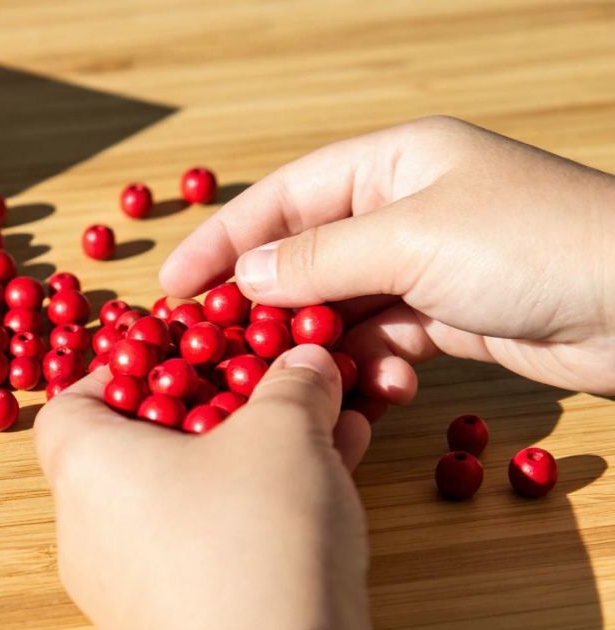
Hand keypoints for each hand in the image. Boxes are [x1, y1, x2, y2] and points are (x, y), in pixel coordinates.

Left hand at [36, 345, 420, 629]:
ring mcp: (121, 591)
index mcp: (85, 464)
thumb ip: (292, 385)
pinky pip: (200, 556)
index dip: (126, 369)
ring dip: (245, 469)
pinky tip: (323, 504)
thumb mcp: (284, 432)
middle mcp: (85, 530)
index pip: (73, 399)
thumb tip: (306, 361)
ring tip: (321, 445)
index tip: (185, 357)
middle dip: (211, 418)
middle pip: (136, 451)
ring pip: (181, 504)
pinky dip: (249, 523)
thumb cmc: (255, 537)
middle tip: (267, 400)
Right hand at [160, 115, 614, 399]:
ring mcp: (428, 264)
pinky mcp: (452, 317)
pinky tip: (376, 393)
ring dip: (321, 349)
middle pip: (305, 256)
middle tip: (217, 353)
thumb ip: (317, 260)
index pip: (282, 199)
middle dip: (265, 306)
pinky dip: (371, 370)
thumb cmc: (532, 244)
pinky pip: (383, 343)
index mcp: (392, 163)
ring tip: (302, 383)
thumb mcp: (410, 239)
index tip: (171, 290)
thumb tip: (243, 278)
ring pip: (340, 309)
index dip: (221, 242)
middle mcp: (404, 208)